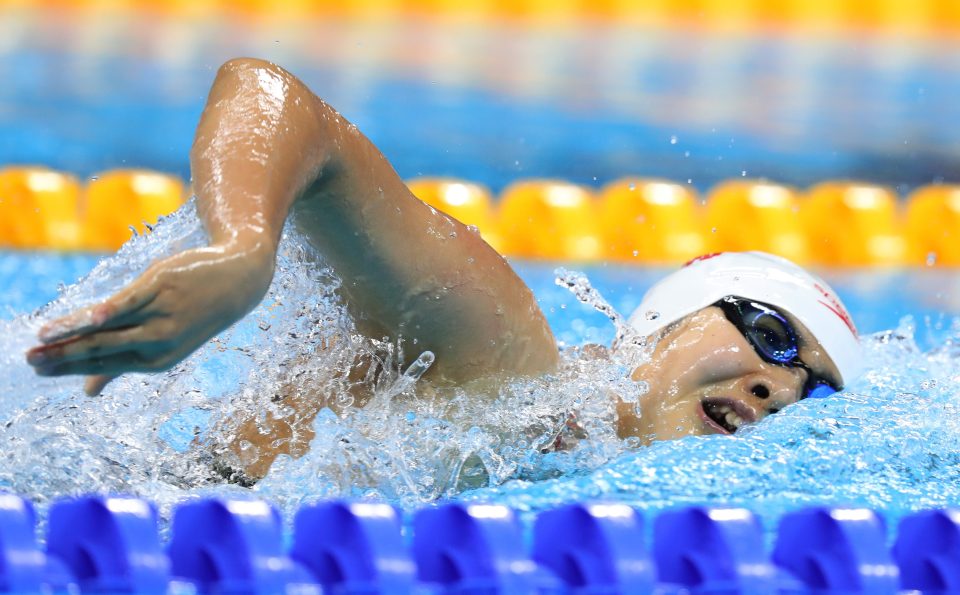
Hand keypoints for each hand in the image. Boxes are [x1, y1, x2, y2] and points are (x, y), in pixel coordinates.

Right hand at [26, 242, 274, 394]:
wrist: (237, 281)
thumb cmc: (192, 313)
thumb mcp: (162, 344)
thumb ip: (121, 365)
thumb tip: (88, 393)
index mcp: (156, 361)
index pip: (103, 365)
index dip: (68, 367)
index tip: (36, 369)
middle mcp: (159, 342)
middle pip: (102, 350)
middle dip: (63, 356)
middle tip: (29, 360)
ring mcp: (161, 314)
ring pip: (111, 328)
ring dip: (75, 333)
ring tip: (43, 338)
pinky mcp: (161, 286)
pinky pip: (131, 302)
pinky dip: (111, 310)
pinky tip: (90, 317)